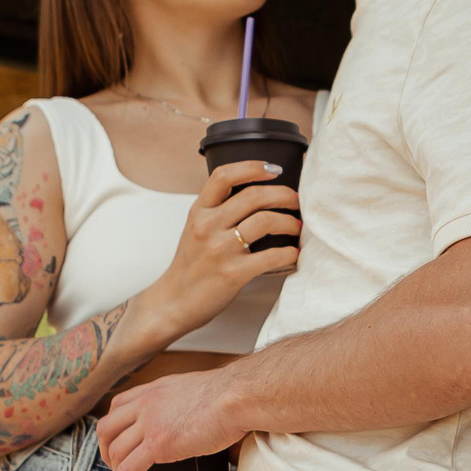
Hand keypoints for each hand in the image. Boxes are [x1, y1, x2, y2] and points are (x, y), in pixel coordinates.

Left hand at [99, 369, 251, 470]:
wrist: (238, 396)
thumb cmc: (231, 395)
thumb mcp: (196, 390)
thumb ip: (185, 402)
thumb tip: (196, 418)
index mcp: (155, 390)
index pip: (118, 405)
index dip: (113, 427)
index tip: (118, 442)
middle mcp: (146, 404)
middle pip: (107, 428)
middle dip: (106, 451)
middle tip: (116, 467)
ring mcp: (149, 424)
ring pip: (115, 451)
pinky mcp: (158, 444)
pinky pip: (128, 470)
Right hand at [134, 162, 301, 342]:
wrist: (173, 302)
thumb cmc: (191, 265)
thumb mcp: (196, 229)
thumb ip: (218, 211)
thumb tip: (256, 195)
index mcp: (199, 211)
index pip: (224, 176)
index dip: (252, 167)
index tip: (274, 169)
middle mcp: (208, 226)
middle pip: (254, 196)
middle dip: (283, 194)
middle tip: (296, 201)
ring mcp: (220, 249)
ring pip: (266, 221)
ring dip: (290, 222)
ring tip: (297, 227)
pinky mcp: (232, 273)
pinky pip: (271, 256)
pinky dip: (289, 253)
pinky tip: (293, 253)